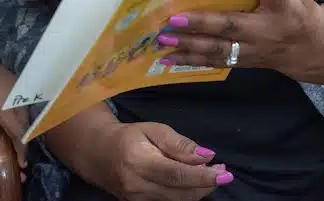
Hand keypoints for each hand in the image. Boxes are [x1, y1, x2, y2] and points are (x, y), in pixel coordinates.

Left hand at [0, 38, 29, 166]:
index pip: (19, 134)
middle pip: (26, 126)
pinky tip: (15, 120)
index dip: (22, 149)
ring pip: (27, 115)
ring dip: (24, 129)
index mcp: (5, 109)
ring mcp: (19, 91)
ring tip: (18, 140)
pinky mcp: (18, 84)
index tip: (23, 164)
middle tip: (20, 157)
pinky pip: (25, 105)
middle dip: (24, 142)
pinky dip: (23, 117)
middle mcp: (16, 101)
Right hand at [93, 121, 229, 200]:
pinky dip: (187, 194)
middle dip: (206, 185)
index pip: (176, 174)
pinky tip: (195, 183)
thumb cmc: (129, 137)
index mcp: (139, 161)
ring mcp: (138, 200)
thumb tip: (206, 156)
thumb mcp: (153, 129)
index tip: (225, 173)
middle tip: (223, 171)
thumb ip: (178, 144)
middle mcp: (137, 186)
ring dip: (200, 190)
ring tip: (212, 174)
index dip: (203, 176)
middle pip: (181, 193)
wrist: (98, 154)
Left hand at [157, 0, 323, 80]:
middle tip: (174, 18)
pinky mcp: (242, 62)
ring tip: (163, 38)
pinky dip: (190, 61)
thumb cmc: (298, 12)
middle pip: (231, 27)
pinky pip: (214, 62)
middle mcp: (264, 33)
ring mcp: (251, 51)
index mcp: (283, 9)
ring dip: (188, 44)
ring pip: (217, 49)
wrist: (310, 50)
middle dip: (202, 23)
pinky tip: (168, 58)